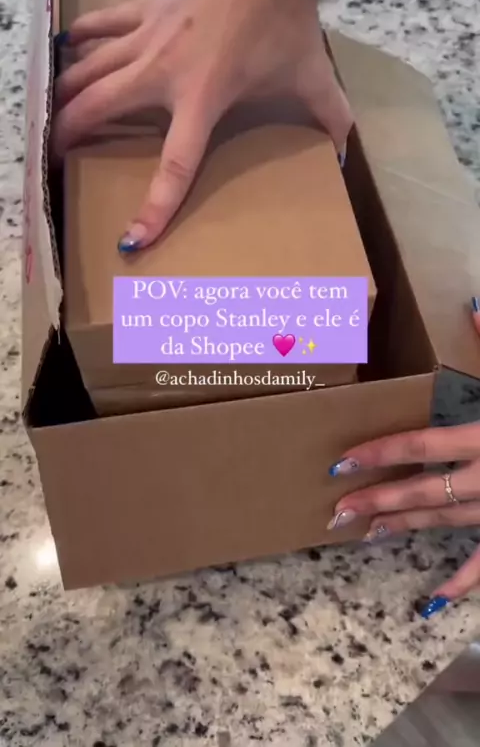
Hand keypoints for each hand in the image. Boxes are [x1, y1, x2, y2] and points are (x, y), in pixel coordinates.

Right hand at [52, 0, 351, 252]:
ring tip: (54, 115)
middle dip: (71, 135)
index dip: (154, 206)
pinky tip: (68, 48)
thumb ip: (330, 118)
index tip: (133, 238)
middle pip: (101, 107)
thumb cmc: (286, 15)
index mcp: (202, 96)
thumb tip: (346, 154)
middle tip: (57, 159)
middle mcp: (162, 69)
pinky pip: (102, 25)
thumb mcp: (310, 73)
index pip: (174, 164)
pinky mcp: (144, 5)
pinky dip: (82, 37)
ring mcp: (147, 34)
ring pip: (90, 67)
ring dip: (68, 93)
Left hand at [327, 301, 479, 618]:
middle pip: (422, 490)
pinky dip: (462, 584)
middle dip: (377, 500)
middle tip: (335, 512)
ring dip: (406, 526)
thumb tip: (476, 310)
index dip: (379, 453)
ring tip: (366, 533)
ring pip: (446, 521)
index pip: (419, 445)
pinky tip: (434, 601)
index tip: (340, 462)